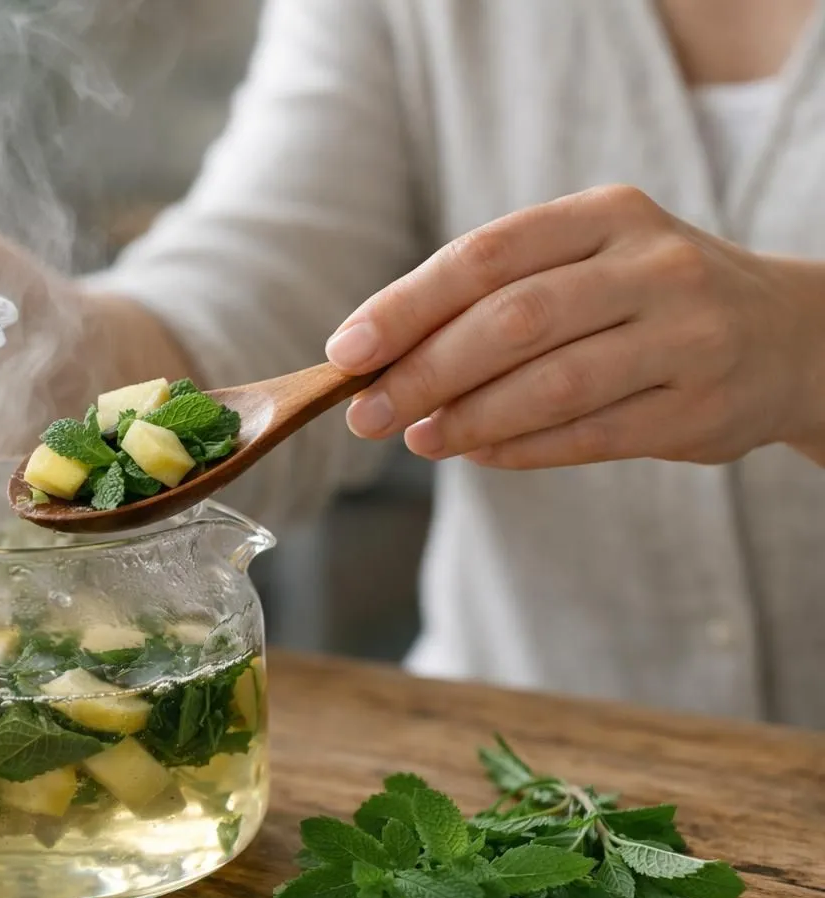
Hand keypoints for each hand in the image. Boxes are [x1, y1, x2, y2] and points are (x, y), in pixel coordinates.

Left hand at [324, 185, 824, 468]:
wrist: (787, 336)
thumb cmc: (644, 299)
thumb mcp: (583, 264)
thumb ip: (493, 297)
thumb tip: (378, 358)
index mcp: (606, 215)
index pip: (485, 256)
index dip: (405, 305)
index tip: (346, 350)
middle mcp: (653, 267)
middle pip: (512, 321)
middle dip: (423, 372)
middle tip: (366, 413)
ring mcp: (686, 336)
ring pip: (551, 384)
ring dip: (467, 419)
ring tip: (416, 437)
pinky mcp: (700, 408)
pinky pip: (589, 436)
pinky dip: (519, 449)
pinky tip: (476, 452)